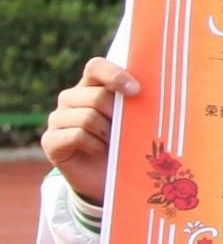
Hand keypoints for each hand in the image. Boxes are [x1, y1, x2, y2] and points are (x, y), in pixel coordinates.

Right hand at [43, 56, 131, 205]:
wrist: (108, 177)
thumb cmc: (125, 143)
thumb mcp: (134, 120)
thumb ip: (137, 102)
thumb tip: (152, 92)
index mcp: (91, 86)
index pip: (96, 67)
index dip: (115, 75)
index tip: (136, 91)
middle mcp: (70, 98)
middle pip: (97, 96)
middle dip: (117, 115)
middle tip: (125, 130)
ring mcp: (58, 119)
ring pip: (87, 117)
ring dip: (108, 133)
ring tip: (113, 143)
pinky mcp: (50, 140)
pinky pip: (76, 135)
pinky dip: (95, 145)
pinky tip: (100, 151)